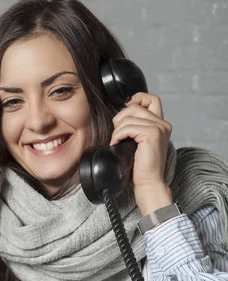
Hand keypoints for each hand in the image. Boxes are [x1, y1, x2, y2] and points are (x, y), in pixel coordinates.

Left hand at [110, 92, 172, 214]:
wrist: (148, 182)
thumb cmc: (142, 166)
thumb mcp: (139, 141)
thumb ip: (137, 126)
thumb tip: (123, 115)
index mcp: (161, 124)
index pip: (151, 99)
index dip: (138, 98)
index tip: (126, 108)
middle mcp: (163, 124)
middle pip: (136, 107)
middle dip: (121, 118)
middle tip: (118, 133)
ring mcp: (158, 128)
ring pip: (128, 118)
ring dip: (117, 130)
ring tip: (117, 142)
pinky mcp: (151, 134)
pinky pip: (127, 127)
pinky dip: (118, 135)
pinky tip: (117, 144)